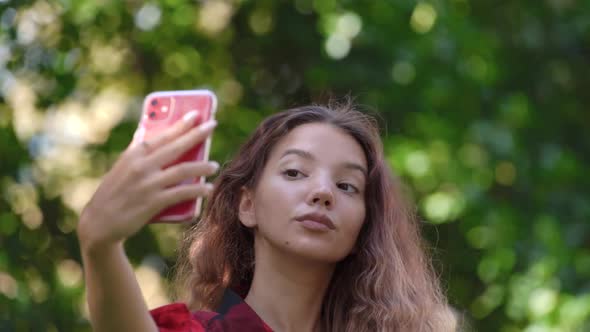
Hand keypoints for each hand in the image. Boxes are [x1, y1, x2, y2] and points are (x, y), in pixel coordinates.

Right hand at [77, 112, 218, 251]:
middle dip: (196, 135)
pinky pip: (181, 193)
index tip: (197, 114)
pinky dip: (197, 190)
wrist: (99, 223)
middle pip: (176, 147)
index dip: (181, 124)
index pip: (162, 134)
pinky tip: (208, 188)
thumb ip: (136, 151)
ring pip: (182, 170)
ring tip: (215, 165)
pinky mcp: (153, 202)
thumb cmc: (114, 193)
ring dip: (202, 166)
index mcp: (134, 154)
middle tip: (213, 125)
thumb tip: (148, 131)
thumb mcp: (122, 167)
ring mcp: (148, 184)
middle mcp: (141, 166)